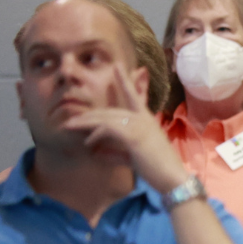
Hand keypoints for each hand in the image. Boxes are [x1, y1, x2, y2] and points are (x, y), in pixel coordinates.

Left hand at [61, 63, 188, 193]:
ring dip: (84, 123)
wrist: (173, 178)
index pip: (134, 95)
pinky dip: (95, 135)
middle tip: (70, 120)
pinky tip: (88, 144)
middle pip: (109, 110)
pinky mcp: (133, 134)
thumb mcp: (135, 158)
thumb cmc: (159, 170)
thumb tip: (96, 153)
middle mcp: (142, 118)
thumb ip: (116, 153)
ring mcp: (138, 124)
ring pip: (104, 117)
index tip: (117, 65)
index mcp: (146, 119)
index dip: (125, 80)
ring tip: (69, 127)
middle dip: (88, 115)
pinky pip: (107, 129)